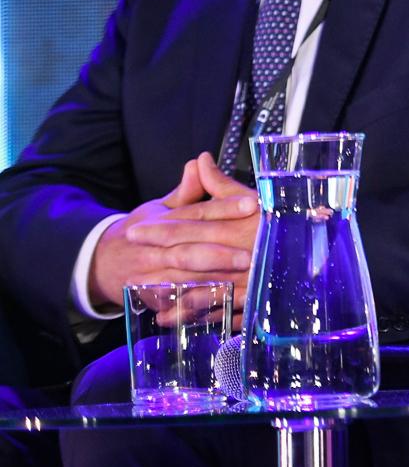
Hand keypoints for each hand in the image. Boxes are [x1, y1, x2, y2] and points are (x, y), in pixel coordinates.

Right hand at [89, 154, 259, 310]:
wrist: (99, 264)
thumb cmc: (142, 231)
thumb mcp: (160, 208)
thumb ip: (187, 191)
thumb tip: (201, 161)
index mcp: (161, 221)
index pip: (196, 213)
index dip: (224, 208)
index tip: (251, 204)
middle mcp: (154, 248)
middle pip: (188, 249)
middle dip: (219, 252)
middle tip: (250, 253)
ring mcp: (148, 275)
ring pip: (181, 278)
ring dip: (211, 280)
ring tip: (240, 280)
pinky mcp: (147, 298)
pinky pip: (172, 303)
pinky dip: (192, 305)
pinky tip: (216, 304)